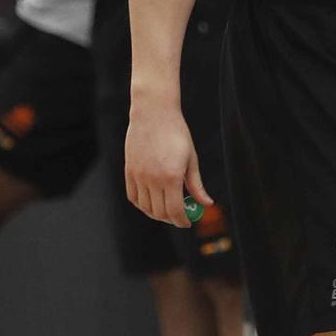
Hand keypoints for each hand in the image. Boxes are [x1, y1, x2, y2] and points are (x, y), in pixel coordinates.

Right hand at [125, 98, 211, 226]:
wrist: (153, 113)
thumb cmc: (176, 133)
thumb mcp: (191, 158)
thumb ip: (196, 185)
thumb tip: (207, 204)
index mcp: (171, 177)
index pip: (175, 211)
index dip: (182, 221)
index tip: (187, 222)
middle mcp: (153, 179)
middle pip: (160, 212)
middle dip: (171, 219)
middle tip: (179, 216)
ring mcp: (138, 175)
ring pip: (145, 207)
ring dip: (156, 213)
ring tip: (166, 208)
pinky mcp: (129, 171)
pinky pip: (133, 197)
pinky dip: (142, 204)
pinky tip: (151, 201)